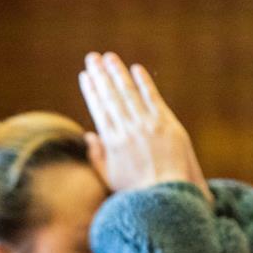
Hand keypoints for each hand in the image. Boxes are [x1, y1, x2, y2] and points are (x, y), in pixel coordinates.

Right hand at [78, 52, 212, 204]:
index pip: (99, 109)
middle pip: (111, 96)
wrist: (167, 194)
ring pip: (129, 93)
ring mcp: (147, 125)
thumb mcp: (109, 177)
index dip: (91, 89)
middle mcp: (128, 130)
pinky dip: (144, 83)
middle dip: (100, 74)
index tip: (85, 75)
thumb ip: (97, 156)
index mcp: (112, 142)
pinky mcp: (166, 124)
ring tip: (109, 57)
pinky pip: (153, 98)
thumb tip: (89, 135)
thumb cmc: (136, 191)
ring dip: (118, 73)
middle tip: (92, 57)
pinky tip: (135, 69)